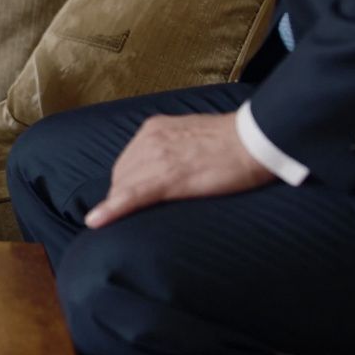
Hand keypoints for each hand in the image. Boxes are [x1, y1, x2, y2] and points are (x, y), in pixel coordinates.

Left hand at [85, 113, 275, 228]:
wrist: (257, 139)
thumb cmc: (234, 140)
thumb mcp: (192, 136)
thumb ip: (173, 147)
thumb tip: (169, 165)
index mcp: (154, 129)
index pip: (128, 161)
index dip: (126, 182)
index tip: (127, 197)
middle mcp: (149, 140)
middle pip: (121, 174)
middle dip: (121, 194)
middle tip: (130, 214)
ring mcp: (156, 158)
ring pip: (124, 187)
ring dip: (117, 205)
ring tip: (114, 224)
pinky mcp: (168, 178)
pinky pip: (132, 196)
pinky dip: (112, 210)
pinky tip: (96, 222)